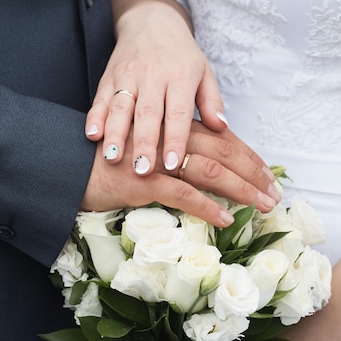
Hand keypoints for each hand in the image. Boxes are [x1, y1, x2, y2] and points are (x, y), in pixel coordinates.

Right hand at [82, 120, 280, 227]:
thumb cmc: (111, 154)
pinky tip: (223, 220)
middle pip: (221, 150)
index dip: (248, 155)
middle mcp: (167, 134)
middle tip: (274, 194)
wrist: (66, 163)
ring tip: (261, 206)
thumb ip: (182, 133)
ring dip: (238, 189)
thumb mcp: (147, 137)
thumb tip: (216, 137)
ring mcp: (154, 157)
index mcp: (172, 120)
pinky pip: (180, 194)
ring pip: (207, 169)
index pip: (220, 136)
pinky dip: (205, 207)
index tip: (269, 174)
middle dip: (252, 172)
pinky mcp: (141, 180)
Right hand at [85, 0, 227, 174]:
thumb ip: (211, 101)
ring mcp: (127, 75)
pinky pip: (100, 99)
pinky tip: (92, 136)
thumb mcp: (204, 72)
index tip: (174, 164)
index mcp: (180, 76)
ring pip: (120, 107)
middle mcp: (152, 75)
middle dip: (143, 143)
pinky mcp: (108, 76)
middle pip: (147, 113)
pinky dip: (94, 117)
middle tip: (142, 170)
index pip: (178, 112)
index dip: (176, 139)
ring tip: (112, 158)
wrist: (151, 20)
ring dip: (115, 134)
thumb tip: (222, 128)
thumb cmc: (181, 55)